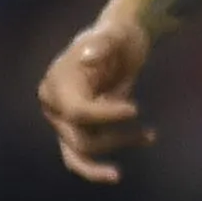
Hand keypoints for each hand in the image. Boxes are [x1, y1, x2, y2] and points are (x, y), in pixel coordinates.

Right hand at [37, 16, 155, 183]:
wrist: (121, 43)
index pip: (77, 112)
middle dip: (115, 137)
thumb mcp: (115, 34)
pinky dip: (101, 166)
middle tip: (148, 129)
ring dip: (114, 151)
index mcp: (57, 82)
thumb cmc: (118, 36)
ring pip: (77, 156)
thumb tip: (88, 57)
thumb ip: (103, 43)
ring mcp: (61, 121)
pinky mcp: (74, 131)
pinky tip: (124, 162)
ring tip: (148, 138)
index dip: (106, 116)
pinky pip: (81, 158)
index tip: (136, 109)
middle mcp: (53, 104)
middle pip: (79, 138)